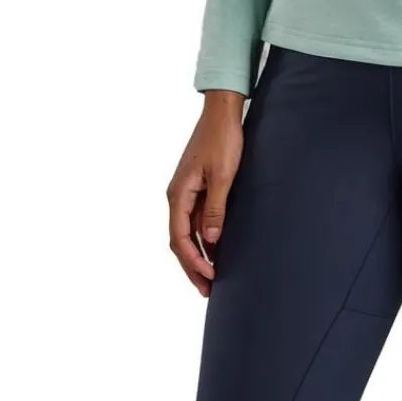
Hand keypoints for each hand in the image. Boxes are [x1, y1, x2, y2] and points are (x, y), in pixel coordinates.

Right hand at [167, 91, 245, 295]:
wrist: (222, 111)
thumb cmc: (223, 139)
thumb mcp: (224, 175)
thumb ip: (216, 207)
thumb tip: (209, 240)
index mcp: (178, 194)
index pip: (179, 238)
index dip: (193, 262)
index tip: (209, 277)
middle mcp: (177, 195)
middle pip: (179, 239)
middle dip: (192, 266)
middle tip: (207, 289)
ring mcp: (186, 190)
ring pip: (187, 230)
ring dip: (198, 253)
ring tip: (212, 275)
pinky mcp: (197, 185)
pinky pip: (196, 218)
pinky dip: (203, 236)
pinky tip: (215, 247)